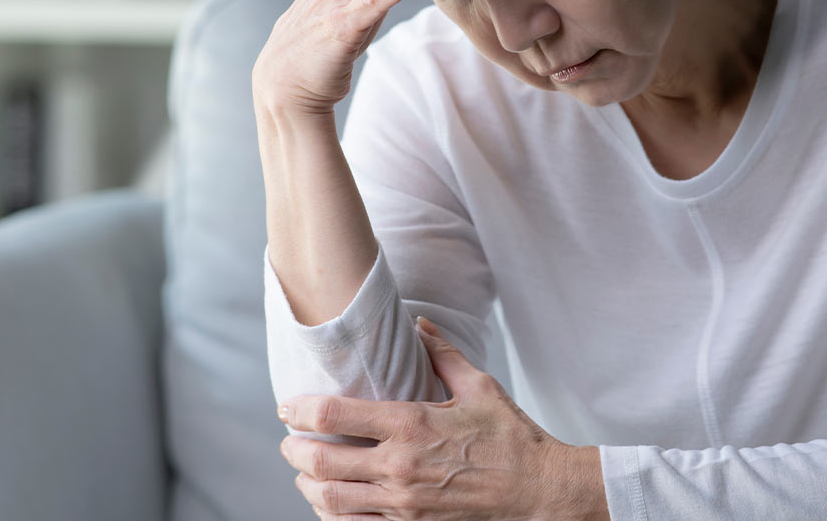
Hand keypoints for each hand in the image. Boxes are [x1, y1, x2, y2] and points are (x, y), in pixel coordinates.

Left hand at [277, 317, 608, 520]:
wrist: (539, 490)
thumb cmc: (511, 437)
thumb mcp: (479, 386)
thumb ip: (442, 353)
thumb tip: (420, 324)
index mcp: (411, 423)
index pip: (335, 415)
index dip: (300, 410)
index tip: (287, 407)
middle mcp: (400, 464)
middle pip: (322, 461)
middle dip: (294, 451)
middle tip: (288, 443)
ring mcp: (404, 502)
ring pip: (332, 499)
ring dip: (308, 486)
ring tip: (304, 475)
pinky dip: (334, 515)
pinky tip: (330, 504)